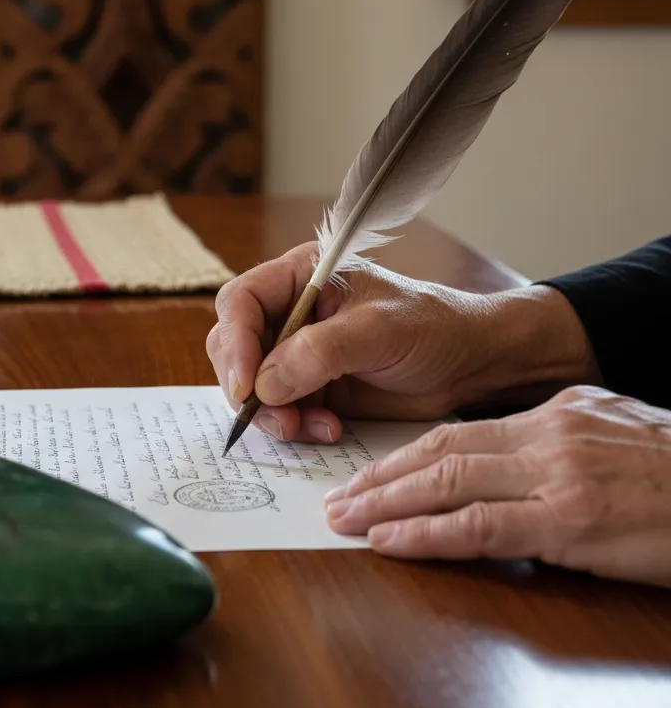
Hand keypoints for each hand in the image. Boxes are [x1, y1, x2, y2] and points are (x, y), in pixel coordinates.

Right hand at [206, 242, 598, 443]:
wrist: (471, 366)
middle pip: (235, 347)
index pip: (240, 303)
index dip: (234, 343)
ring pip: (252, 386)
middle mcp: (291, 313)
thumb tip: (264, 385)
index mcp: (301, 278)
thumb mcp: (378, 331)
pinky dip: (295, 427)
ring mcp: (298, 354)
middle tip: (276, 417)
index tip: (246, 386)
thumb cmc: (434, 328)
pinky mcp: (310, 389)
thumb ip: (319, 353)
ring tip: (308, 428)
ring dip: (273, 414)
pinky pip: (280, 412)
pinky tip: (328, 429)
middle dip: (248, 386)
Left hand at [326, 386, 670, 587]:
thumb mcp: (615, 438)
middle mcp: (547, 433)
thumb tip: (505, 468)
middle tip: (337, 499)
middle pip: (441, 449)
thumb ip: (556, 447)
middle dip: (381, 477)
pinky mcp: (570, 519)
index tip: (368, 474)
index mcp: (555, 413)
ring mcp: (557, 474)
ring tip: (344, 520)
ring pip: (448, 480)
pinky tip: (389, 542)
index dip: (405, 455)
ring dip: (387, 503)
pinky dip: (427, 534)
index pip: (460, 430)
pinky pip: (479, 525)